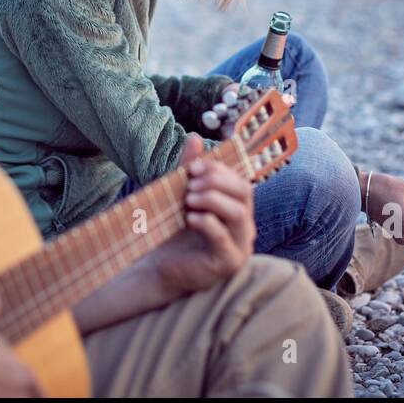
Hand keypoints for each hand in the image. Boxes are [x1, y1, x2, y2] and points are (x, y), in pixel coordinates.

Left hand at [149, 134, 254, 295]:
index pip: (240, 181)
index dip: (219, 170)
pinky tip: (189, 217)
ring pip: (238, 213)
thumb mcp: (181, 194)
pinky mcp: (227, 263)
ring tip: (188, 199)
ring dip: (212, 200)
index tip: (194, 167)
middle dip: (217, 182)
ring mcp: (240, 246)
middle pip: (244, 193)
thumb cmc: (174, 230)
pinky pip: (223, 238)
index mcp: (238, 209)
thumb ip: (190, 169)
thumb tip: (195, 136)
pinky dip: (206, 222)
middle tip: (190, 183)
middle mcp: (245, 227)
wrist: (158, 265)